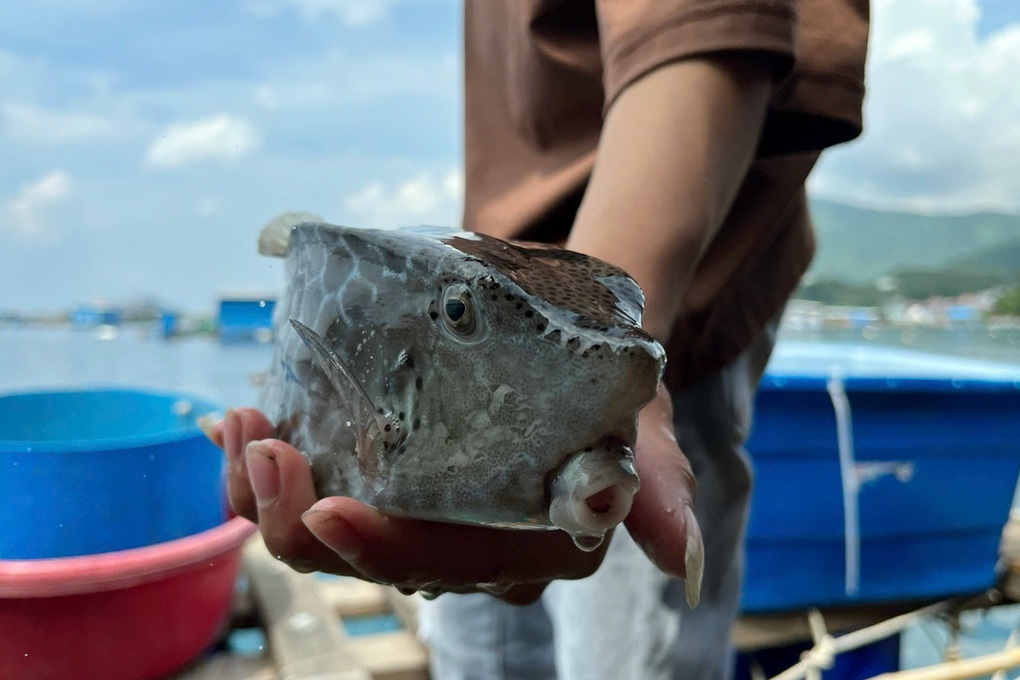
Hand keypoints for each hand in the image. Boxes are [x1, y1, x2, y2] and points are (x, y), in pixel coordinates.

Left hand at [203, 387, 702, 606]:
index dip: (382, 550)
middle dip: (296, 520)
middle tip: (262, 448)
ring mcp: (407, 510)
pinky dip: (260, 464)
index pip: (441, 565)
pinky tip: (238, 420)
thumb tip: (679, 554)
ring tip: (240, 426)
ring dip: (260, 491)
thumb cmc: (607, 392)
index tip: (330, 507)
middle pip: (361, 559)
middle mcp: (455, 545)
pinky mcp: (374, 472)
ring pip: (315, 531)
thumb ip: (655, 490)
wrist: (571, 343)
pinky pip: (301, 486)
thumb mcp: (641, 431)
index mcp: (516, 549)